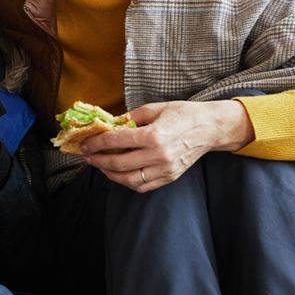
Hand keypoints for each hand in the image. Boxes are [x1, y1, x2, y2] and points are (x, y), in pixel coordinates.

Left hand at [81, 100, 252, 192]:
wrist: (209, 128)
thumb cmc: (182, 114)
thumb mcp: (154, 108)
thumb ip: (130, 117)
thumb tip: (109, 124)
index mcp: (153, 135)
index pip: (115, 141)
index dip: (96, 143)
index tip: (85, 143)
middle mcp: (158, 155)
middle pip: (118, 163)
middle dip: (98, 160)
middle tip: (87, 156)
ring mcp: (165, 169)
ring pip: (128, 179)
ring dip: (109, 174)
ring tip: (100, 165)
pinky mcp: (169, 177)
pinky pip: (142, 186)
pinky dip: (126, 181)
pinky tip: (118, 173)